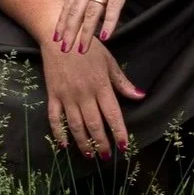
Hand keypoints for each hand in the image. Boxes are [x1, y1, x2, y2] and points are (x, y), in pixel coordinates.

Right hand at [43, 31, 144, 158]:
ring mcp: (67, 96)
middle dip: (101, 143)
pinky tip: (64, 145)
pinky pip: (55, 118)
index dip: (118, 132)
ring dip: (83, 143)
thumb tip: (140, 96)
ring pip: (76, 125)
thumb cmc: (88, 48)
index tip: (124, 146)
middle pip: (94, 124)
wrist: (60, 38)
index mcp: (101, 86)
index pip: (112, 114)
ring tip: (90, 155)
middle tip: (106, 156)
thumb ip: (123, 82)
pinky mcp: (53, 96)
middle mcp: (84, 94)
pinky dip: (59, 133)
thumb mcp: (109, 62)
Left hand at [54, 0, 163, 48]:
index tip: (55, 37)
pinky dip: (108, 23)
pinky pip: (113, 7)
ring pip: (92, 12)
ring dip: (86, 33)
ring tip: (81, 49)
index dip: (62, 21)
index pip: (69, 3)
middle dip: (69, 31)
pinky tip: (105, 37)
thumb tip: (89, 5)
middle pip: (76, 10)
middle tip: (63, 49)